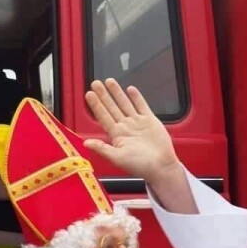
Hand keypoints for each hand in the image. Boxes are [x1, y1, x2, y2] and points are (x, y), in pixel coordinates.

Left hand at [85, 79, 194, 211]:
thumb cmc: (140, 166)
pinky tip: (130, 89)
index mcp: (117, 135)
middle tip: (95, 83)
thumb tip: (85, 143)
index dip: (96, 105)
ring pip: (125, 103)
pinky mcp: (150, 121)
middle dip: (104, 95)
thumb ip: (102, 148)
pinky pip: (142, 106)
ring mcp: (138, 123)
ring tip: (109, 81)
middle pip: (112, 107)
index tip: (89, 94)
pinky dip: (136, 97)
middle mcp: (126, 127)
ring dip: (117, 93)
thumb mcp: (117, 158)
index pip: (103, 116)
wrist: (161, 166)